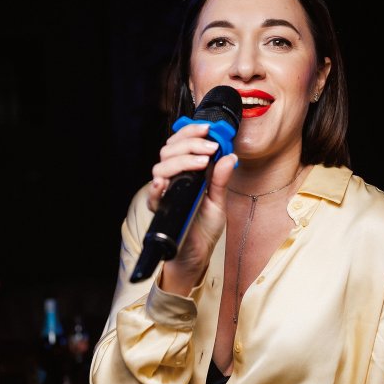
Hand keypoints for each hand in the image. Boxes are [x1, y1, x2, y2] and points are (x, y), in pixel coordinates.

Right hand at [148, 122, 237, 294]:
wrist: (196, 255)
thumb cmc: (203, 228)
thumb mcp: (218, 201)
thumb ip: (221, 179)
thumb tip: (230, 156)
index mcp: (185, 173)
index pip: (180, 144)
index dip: (191, 133)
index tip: (209, 129)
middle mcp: (172, 180)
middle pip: (168, 151)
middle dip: (190, 144)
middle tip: (210, 148)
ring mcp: (165, 195)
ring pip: (160, 168)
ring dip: (181, 160)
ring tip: (202, 163)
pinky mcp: (161, 212)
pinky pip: (153, 197)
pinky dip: (156, 188)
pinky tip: (165, 182)